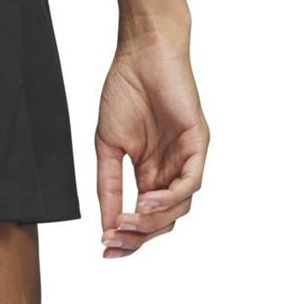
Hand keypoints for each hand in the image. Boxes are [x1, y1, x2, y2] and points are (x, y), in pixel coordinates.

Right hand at [95, 25, 208, 258]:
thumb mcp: (107, 148)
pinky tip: (148, 202)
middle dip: (138, 236)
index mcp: (149, 173)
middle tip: (114, 240)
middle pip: (162, 220)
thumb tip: (105, 224)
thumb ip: (107, 186)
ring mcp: (186, 159)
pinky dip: (170, 197)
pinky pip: (191, 182)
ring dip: (152, 220)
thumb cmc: (124, 92)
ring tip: (128, 221)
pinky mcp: (198, 144)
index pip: (143, 217)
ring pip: (178, 207)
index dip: (126, 236)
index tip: (104, 248)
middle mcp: (170, 171)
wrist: (141, 54)